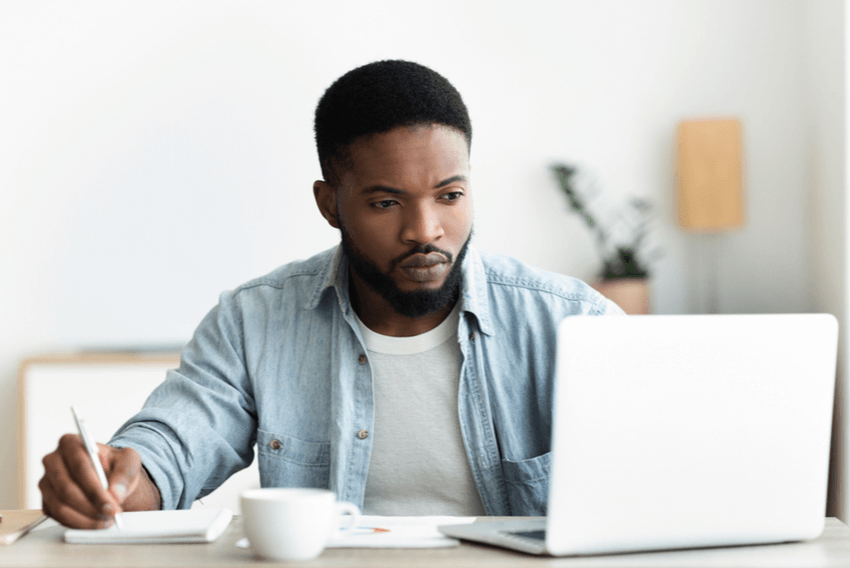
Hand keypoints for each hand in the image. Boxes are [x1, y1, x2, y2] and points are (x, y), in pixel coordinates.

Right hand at [39, 434, 160, 527]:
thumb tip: (116, 493)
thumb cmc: (116, 464)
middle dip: (91, 505)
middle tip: (111, 515)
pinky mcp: (46, 501)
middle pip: (66, 488)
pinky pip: (58, 517)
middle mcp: (53, 461)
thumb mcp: (128, 460)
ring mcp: (47, 482)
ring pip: (60, 506)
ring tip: (106, 521)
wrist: (110, 476)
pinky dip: (78, 523)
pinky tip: (95, 523)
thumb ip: (125, 473)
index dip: (95, 488)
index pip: (79, 466)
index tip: (112, 503)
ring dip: (85, 518)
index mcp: (70, 443)